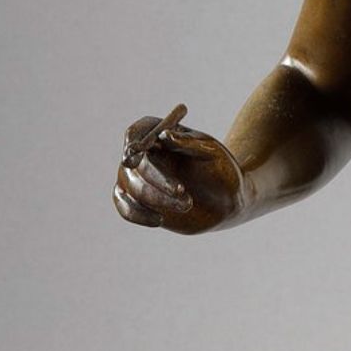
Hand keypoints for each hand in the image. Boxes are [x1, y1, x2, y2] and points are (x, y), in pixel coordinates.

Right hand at [113, 112, 246, 233]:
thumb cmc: (220, 170)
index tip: (139, 152)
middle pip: (135, 162)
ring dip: (158, 198)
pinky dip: (136, 214)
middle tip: (181, 190)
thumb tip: (164, 134)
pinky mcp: (138, 201)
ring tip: (188, 204)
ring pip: (132, 186)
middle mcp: (144, 154)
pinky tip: (159, 219)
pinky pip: (123, 206)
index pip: (138, 131)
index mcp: (161, 133)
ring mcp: (138, 178)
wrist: (226, 202)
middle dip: (157, 177)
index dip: (134, 140)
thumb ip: (188, 143)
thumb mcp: (212, 153)